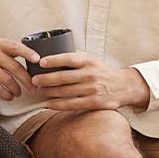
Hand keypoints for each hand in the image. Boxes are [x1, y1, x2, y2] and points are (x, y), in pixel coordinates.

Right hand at [0, 39, 37, 100]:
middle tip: (33, 87)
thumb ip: (11, 52)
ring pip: (7, 80)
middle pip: (15, 68)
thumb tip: (33, 61)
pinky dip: (5, 94)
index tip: (38, 60)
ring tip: (18, 93)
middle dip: (27, 80)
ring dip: (16, 89)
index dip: (28, 53)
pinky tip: (9, 96)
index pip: (16, 47)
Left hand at [31, 51, 150, 113]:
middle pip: (63, 77)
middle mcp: (90, 74)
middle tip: (34, 80)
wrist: (124, 86)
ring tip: (38, 91)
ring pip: (65, 91)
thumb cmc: (103, 72)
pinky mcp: (93, 102)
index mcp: (89, 61)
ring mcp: (92, 89)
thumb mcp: (92, 60)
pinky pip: (71, 104)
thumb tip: (51, 53)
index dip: (53, 60)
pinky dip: (57, 104)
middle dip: (45, 79)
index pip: (68, 58)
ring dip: (49, 92)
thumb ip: (75, 57)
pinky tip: (48, 104)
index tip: (41, 62)